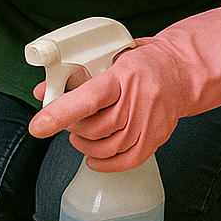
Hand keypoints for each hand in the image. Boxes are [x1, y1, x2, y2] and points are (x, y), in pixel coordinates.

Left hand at [29, 1, 220, 171]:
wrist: (182, 71)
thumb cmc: (141, 62)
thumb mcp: (108, 57)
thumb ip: (75, 75)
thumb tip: (42, 92)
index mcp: (122, 76)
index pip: (87, 98)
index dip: (60, 112)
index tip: (38, 125)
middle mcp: (137, 101)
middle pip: (95, 127)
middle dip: (72, 128)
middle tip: (66, 120)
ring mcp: (149, 122)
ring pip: (107, 147)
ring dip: (85, 145)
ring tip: (79, 135)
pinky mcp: (157, 138)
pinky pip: (127, 160)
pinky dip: (105, 164)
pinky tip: (93, 158)